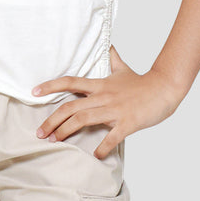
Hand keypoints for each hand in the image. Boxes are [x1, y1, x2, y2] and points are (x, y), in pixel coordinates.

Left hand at [32, 45, 183, 159]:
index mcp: (100, 85)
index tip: (34, 92)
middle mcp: (103, 97)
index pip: (70, 82)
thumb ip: (112, 59)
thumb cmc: (143, 82)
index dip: (50, 86)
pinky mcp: (127, 123)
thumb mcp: (123, 69)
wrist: (165, 88)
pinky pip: (111, 137)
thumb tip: (107, 45)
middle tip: (40, 133)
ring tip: (55, 141)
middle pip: (70, 107)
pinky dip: (102, 147)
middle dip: (52, 121)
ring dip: (66, 132)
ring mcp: (115, 110)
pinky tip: (96, 155)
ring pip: (83, 120)